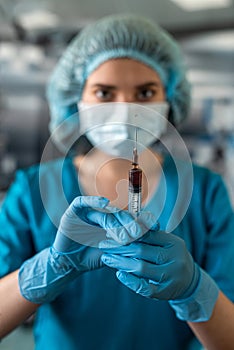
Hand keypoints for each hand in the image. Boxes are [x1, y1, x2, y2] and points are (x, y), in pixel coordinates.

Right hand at [19, 196, 155, 302]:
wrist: (70, 264)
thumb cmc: (93, 258)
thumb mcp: (114, 253)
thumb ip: (128, 246)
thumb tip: (150, 244)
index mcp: (114, 222)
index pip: (130, 216)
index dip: (143, 219)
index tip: (156, 227)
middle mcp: (103, 214)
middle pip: (120, 214)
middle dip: (131, 224)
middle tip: (138, 234)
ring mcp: (89, 212)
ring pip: (106, 212)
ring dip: (115, 223)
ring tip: (122, 238)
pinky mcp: (74, 211)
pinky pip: (83, 201)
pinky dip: (94, 200)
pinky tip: (105, 203)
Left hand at [100, 229, 199, 300]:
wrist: (190, 280)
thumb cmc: (171, 256)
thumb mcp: (166, 242)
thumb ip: (150, 235)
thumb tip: (125, 224)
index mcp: (173, 242)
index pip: (147, 235)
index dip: (128, 233)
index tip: (112, 232)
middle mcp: (174, 258)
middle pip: (141, 251)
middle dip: (119, 248)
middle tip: (104, 245)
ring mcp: (171, 276)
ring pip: (141, 268)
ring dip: (120, 263)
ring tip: (107, 258)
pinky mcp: (165, 292)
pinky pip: (145, 288)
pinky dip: (130, 281)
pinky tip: (119, 274)